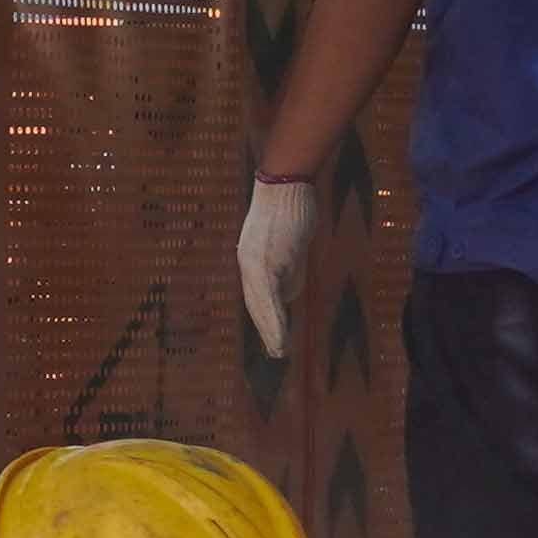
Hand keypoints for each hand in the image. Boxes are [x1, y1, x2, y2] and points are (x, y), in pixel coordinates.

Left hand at [236, 177, 321, 358]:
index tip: (271, 336)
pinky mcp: (264, 262)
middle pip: (255, 304)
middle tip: (275, 353)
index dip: (264, 317)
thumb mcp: (289, 244)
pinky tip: (280, 336)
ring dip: (271, 331)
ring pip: (260, 305)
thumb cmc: (290, 208)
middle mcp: (247, 263)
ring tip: (279, 352)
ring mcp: (254, 264)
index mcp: (251, 259)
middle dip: (266, 329)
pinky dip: (275, 320)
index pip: (255, 295)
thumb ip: (288, 268)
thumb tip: (288, 293)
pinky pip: (268, 298)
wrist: (286, 185)